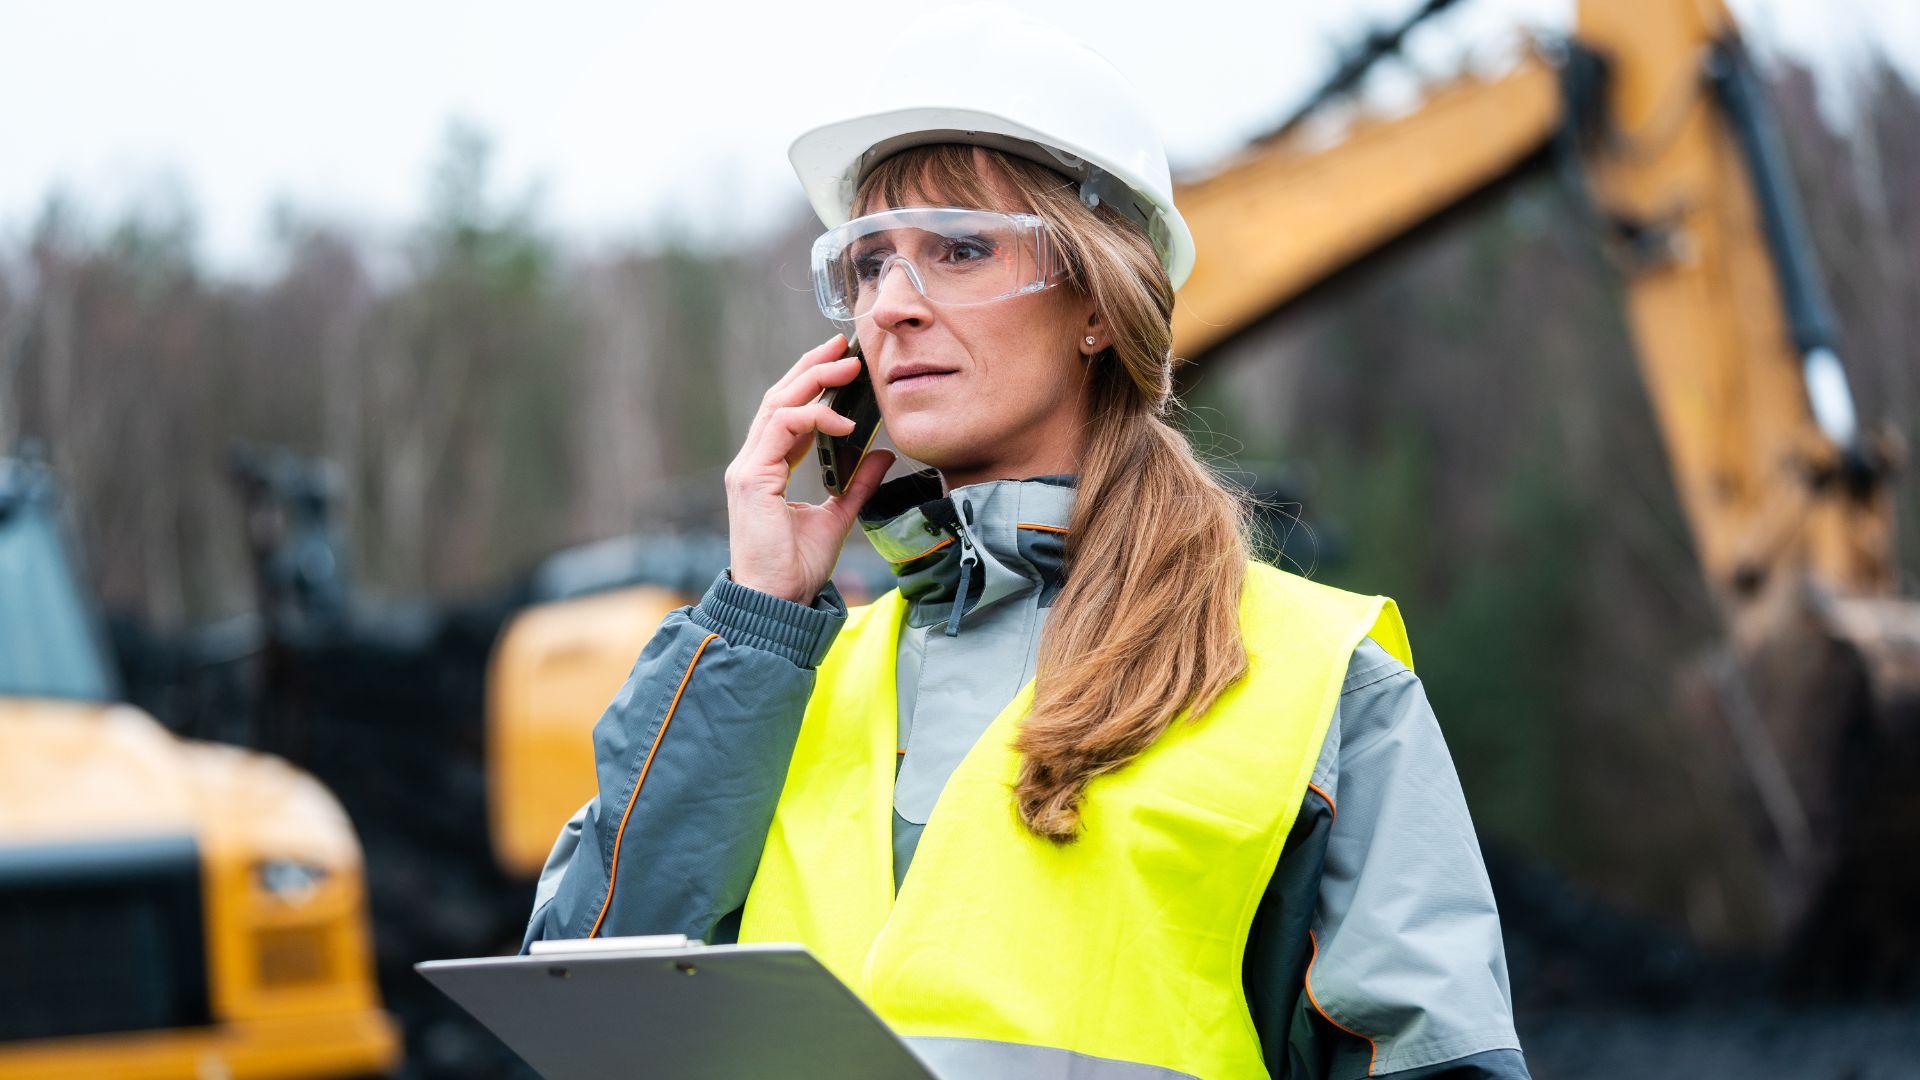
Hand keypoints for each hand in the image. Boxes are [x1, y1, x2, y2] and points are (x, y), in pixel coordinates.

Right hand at [722, 333, 895, 604]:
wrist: (776, 602)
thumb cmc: (796, 568)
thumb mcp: (838, 517)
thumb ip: (858, 484)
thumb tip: (884, 454)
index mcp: (768, 469)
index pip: (788, 413)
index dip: (813, 383)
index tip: (842, 362)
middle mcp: (753, 463)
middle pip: (779, 398)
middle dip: (812, 367)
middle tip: (843, 346)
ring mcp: (747, 468)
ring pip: (777, 405)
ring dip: (813, 380)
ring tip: (846, 367)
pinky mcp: (751, 478)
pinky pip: (781, 429)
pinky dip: (813, 417)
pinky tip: (844, 422)